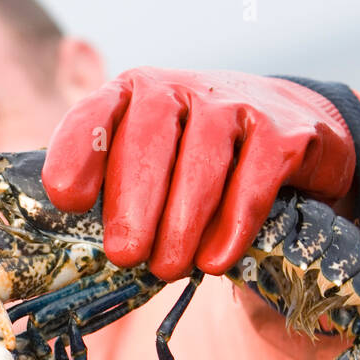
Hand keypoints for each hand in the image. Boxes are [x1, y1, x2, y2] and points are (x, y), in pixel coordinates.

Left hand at [41, 68, 355, 280]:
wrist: (291, 135)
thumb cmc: (200, 164)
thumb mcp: (153, 166)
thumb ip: (114, 193)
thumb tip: (76, 250)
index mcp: (134, 96)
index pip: (96, 114)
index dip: (78, 153)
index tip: (68, 200)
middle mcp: (181, 90)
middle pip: (149, 140)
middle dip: (132, 204)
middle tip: (124, 256)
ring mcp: (235, 105)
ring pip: (201, 163)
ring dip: (181, 223)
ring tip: (168, 268)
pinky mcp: (284, 132)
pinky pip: (254, 179)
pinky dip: (233, 225)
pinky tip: (216, 262)